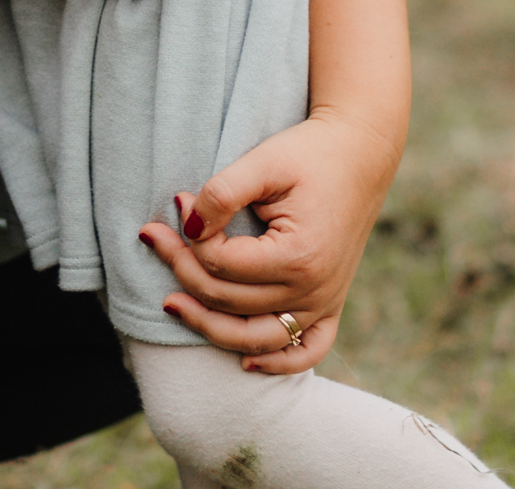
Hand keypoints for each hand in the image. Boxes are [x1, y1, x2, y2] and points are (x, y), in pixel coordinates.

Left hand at [135, 107, 400, 372]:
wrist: (361, 153)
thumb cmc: (310, 153)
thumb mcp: (264, 162)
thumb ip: (223, 193)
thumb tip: (186, 226)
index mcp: (299, 256)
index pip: (223, 265)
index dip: (189, 237)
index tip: (176, 200)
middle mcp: (314, 289)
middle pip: (229, 301)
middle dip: (181, 269)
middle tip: (153, 236)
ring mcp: (325, 302)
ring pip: (256, 338)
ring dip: (208, 327)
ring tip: (170, 305)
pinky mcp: (332, 303)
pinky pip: (307, 350)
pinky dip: (278, 362)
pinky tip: (246, 361)